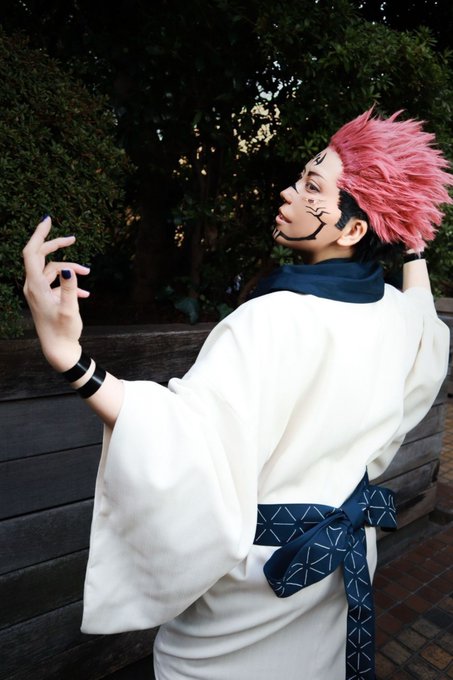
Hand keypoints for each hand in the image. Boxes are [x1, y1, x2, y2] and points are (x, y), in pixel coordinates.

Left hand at [23, 216, 90, 370]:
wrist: (59, 350)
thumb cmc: (64, 331)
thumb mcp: (70, 310)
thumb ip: (69, 288)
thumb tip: (69, 268)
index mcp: (35, 286)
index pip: (32, 252)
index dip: (39, 234)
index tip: (48, 220)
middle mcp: (33, 287)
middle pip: (41, 257)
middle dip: (57, 246)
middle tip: (73, 238)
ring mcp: (38, 292)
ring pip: (53, 270)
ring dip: (70, 269)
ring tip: (88, 273)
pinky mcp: (45, 298)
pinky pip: (56, 283)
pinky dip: (70, 283)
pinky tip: (86, 292)